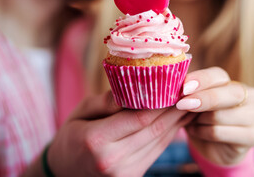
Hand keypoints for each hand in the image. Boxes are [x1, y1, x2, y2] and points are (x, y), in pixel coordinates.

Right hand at [48, 92, 195, 176]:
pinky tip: (176, 121)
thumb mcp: (80, 113)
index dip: (162, 101)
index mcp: (96, 140)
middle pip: (154, 130)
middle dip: (175, 110)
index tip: (176, 85)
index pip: (139, 117)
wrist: (63, 173)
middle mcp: (112, 160)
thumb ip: (105, 102)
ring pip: (159, 142)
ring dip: (176, 122)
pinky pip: (156, 152)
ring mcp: (124, 173)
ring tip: (189, 104)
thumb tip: (132, 86)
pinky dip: (168, 135)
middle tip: (190, 91)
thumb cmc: (71, 137)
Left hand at [176, 67, 253, 165]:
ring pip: (222, 115)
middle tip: (182, 104)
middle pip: (231, 92)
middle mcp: (251, 96)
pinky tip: (196, 132)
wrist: (210, 146)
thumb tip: (176, 83)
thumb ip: (189, 92)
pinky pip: (220, 132)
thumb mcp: (194, 102)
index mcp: (234, 83)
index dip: (202, 79)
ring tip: (190, 122)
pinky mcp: (253, 136)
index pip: (219, 75)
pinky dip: (202, 132)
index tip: (184, 87)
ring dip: (200, 120)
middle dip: (204, 98)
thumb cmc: (201, 118)